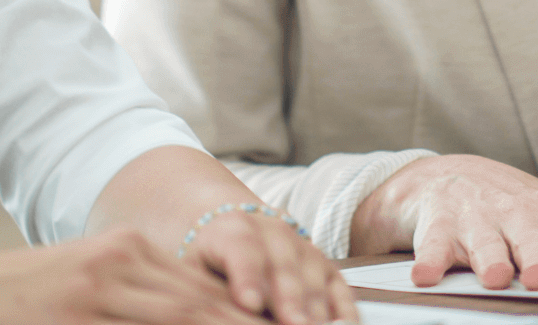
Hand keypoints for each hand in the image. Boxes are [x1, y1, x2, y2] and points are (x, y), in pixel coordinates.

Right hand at [0, 227, 264, 324]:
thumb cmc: (17, 301)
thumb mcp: (88, 288)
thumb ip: (140, 301)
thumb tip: (198, 313)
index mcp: (130, 250)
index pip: (207, 290)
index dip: (253, 316)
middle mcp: (121, 262)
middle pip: (204, 306)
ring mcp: (97, 291)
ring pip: (181, 320)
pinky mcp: (72, 317)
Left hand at [182, 207, 356, 323]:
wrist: (228, 226)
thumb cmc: (208, 257)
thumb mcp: (193, 268)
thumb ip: (205, 290)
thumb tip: (210, 311)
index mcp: (233, 229)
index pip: (242, 250)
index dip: (248, 277)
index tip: (249, 303)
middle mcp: (273, 232)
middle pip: (284, 269)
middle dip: (289, 302)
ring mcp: (303, 247)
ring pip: (313, 278)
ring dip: (316, 310)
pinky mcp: (324, 265)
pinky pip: (338, 286)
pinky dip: (344, 308)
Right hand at [350, 154, 537, 290]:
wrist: (452, 180)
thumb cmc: (531, 209)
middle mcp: (518, 211)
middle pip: (529, 234)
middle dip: (535, 252)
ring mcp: (476, 217)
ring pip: (483, 240)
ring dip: (489, 256)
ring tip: (497, 276)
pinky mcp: (437, 227)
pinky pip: (433, 244)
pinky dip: (429, 258)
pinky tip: (427, 275)